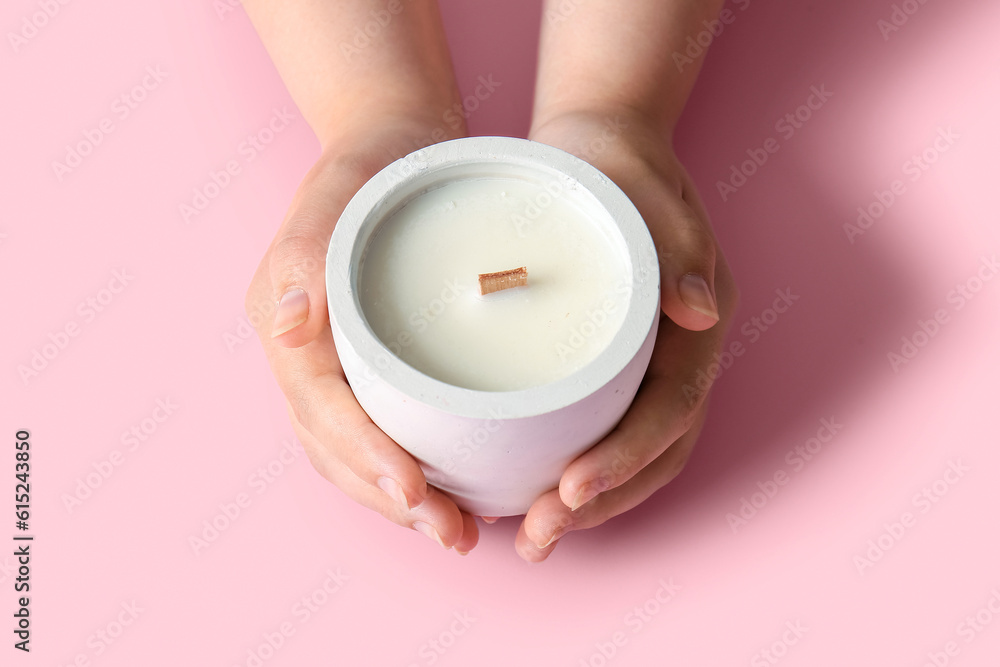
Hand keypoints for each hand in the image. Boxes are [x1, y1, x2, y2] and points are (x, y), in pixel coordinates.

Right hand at [245, 115, 479, 554]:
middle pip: (338, 448)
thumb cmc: (368, 167)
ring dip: (400, 500)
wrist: (390, 147)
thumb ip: (306, 256)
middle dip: (391, 498)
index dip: (367, 455)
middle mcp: (304, 355)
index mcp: (288, 324)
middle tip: (452, 533)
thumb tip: (289, 326)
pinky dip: (408, 469)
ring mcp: (333, 365)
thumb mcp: (338, 194)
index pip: (323, 408)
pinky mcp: (367, 367)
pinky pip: (378, 432)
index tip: (415, 492)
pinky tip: (449, 489)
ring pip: (355, 454)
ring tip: (456, 530)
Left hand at [513, 109, 738, 561]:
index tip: (570, 490)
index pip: (672, 408)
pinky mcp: (615, 367)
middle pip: (657, 450)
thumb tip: (701, 313)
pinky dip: (575, 470)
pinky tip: (529, 493)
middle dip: (602, 503)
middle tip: (538, 536)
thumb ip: (675, 248)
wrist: (600, 147)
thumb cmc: (613, 164)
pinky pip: (605, 432)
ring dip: (589, 506)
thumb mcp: (639, 188)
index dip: (627, 457)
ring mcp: (650, 363)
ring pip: (635, 455)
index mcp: (696, 321)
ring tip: (532, 537)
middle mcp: (680, 353)